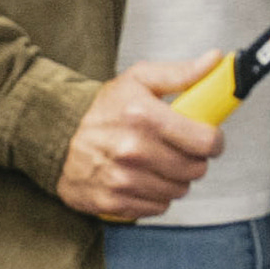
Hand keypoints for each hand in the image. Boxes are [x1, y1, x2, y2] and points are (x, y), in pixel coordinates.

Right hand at [58, 59, 222, 223]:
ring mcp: (122, 179)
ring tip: (158, 163)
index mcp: (143, 116)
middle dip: (193, 159)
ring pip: (178, 191)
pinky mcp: (113, 201)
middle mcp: (133, 150)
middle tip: (179, 149)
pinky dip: (155, 196)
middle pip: (195, 170)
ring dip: (174, 179)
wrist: (55, 135)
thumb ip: (181, 73)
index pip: (205, 142)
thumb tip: (214, 61)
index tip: (209, 139)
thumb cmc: (102, 109)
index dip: (214, 141)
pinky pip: (157, 207)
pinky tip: (142, 179)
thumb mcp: (139, 80)